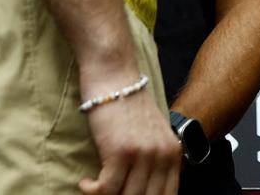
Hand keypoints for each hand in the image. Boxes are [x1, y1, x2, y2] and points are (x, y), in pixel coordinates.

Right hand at [79, 74, 181, 194]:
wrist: (114, 76)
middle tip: (109, 193)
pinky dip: (92, 190)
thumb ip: (156, 160)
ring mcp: (143, 154)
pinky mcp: (120, 151)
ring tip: (96, 188)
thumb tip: (144, 190)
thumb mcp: (153, 134)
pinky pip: (106, 189)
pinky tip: (86, 182)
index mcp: (173, 153)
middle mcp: (162, 155)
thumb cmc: (128, 106)